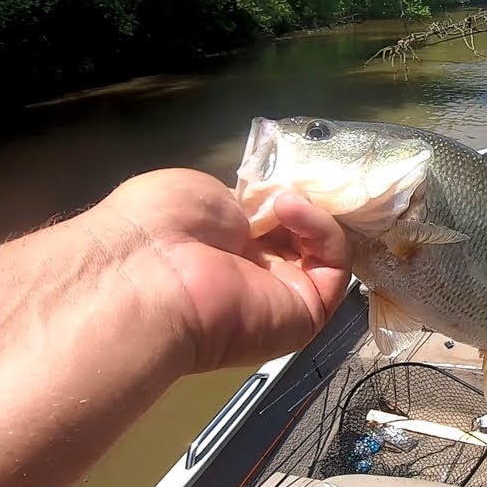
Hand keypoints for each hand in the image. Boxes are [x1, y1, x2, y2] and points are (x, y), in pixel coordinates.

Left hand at [91, 168, 350, 371]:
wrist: (153, 272)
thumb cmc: (163, 223)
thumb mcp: (205, 191)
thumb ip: (246, 201)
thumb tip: (272, 208)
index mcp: (223, 247)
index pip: (272, 221)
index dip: (284, 194)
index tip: (283, 173)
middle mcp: (254, 274)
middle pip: (302, 236)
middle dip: (306, 202)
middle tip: (294, 182)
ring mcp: (283, 296)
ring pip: (324, 250)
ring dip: (312, 214)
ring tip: (283, 199)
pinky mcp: (308, 313)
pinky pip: (334, 266)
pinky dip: (322, 231)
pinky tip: (290, 210)